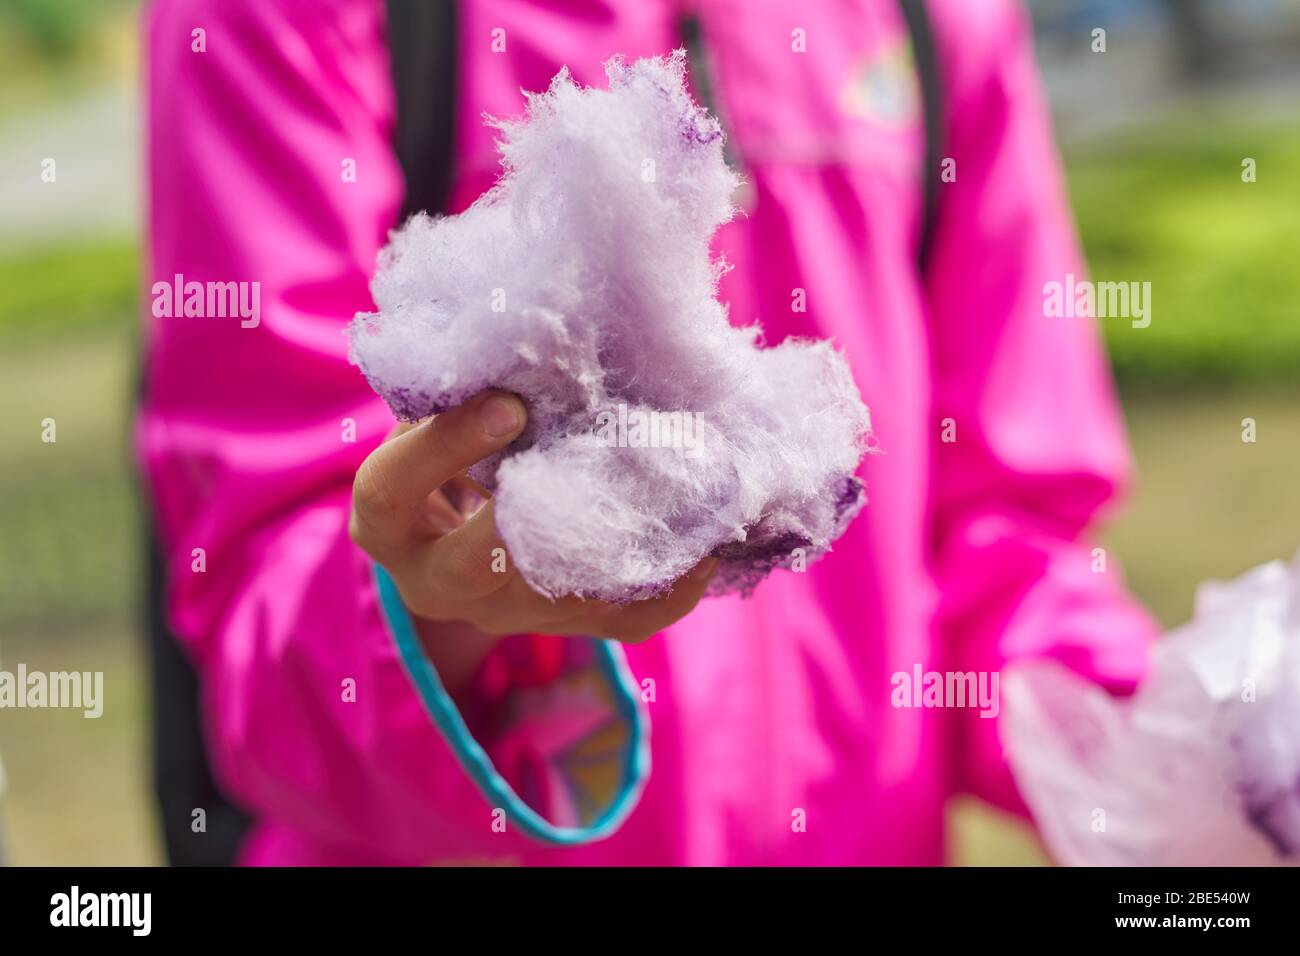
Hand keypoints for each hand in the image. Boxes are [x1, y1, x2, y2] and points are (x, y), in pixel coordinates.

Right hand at [349, 390, 718, 647]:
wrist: (467, 518)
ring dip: (613, 547)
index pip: (391, 492)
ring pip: (554, 600)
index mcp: (388, 522)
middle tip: (582, 469)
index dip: (442, 447)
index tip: (508, 402)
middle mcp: (437, 583)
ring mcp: (502, 615)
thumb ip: (459, 383)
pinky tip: (704, 549)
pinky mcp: (564, 627)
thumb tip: (522, 333)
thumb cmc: (453, 438)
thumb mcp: (436, 410)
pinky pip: (618, 623)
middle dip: (524, 521)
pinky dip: (667, 592)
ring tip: (673, 495)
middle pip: (468, 569)